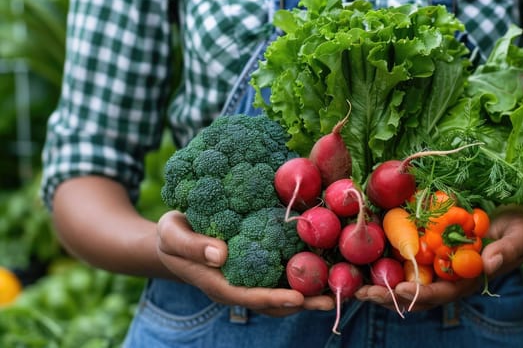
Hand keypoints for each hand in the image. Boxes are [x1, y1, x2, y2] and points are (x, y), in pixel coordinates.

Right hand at [156, 210, 334, 316]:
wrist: (176, 232)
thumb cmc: (172, 233)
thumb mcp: (172, 234)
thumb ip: (192, 246)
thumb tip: (221, 255)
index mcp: (219, 283)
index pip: (249, 296)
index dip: (273, 298)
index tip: (298, 298)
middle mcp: (240, 285)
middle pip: (274, 300)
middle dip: (303, 302)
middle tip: (333, 300)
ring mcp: (251, 277)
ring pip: (283, 288)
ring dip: (311, 290)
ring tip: (340, 287)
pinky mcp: (260, 262)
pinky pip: (284, 270)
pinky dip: (306, 270)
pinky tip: (328, 264)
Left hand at [355, 204, 522, 311]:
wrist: (517, 215)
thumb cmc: (522, 228)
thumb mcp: (520, 236)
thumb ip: (506, 250)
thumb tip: (489, 263)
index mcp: (467, 278)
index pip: (441, 293)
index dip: (419, 294)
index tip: (398, 290)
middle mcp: (448, 275)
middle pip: (415, 293)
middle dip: (388, 296)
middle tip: (363, 293)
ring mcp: (436, 262)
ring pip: (405, 278)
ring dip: (381, 283)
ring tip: (356, 285)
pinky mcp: (428, 245)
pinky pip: (404, 256)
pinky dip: (385, 258)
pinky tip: (364, 257)